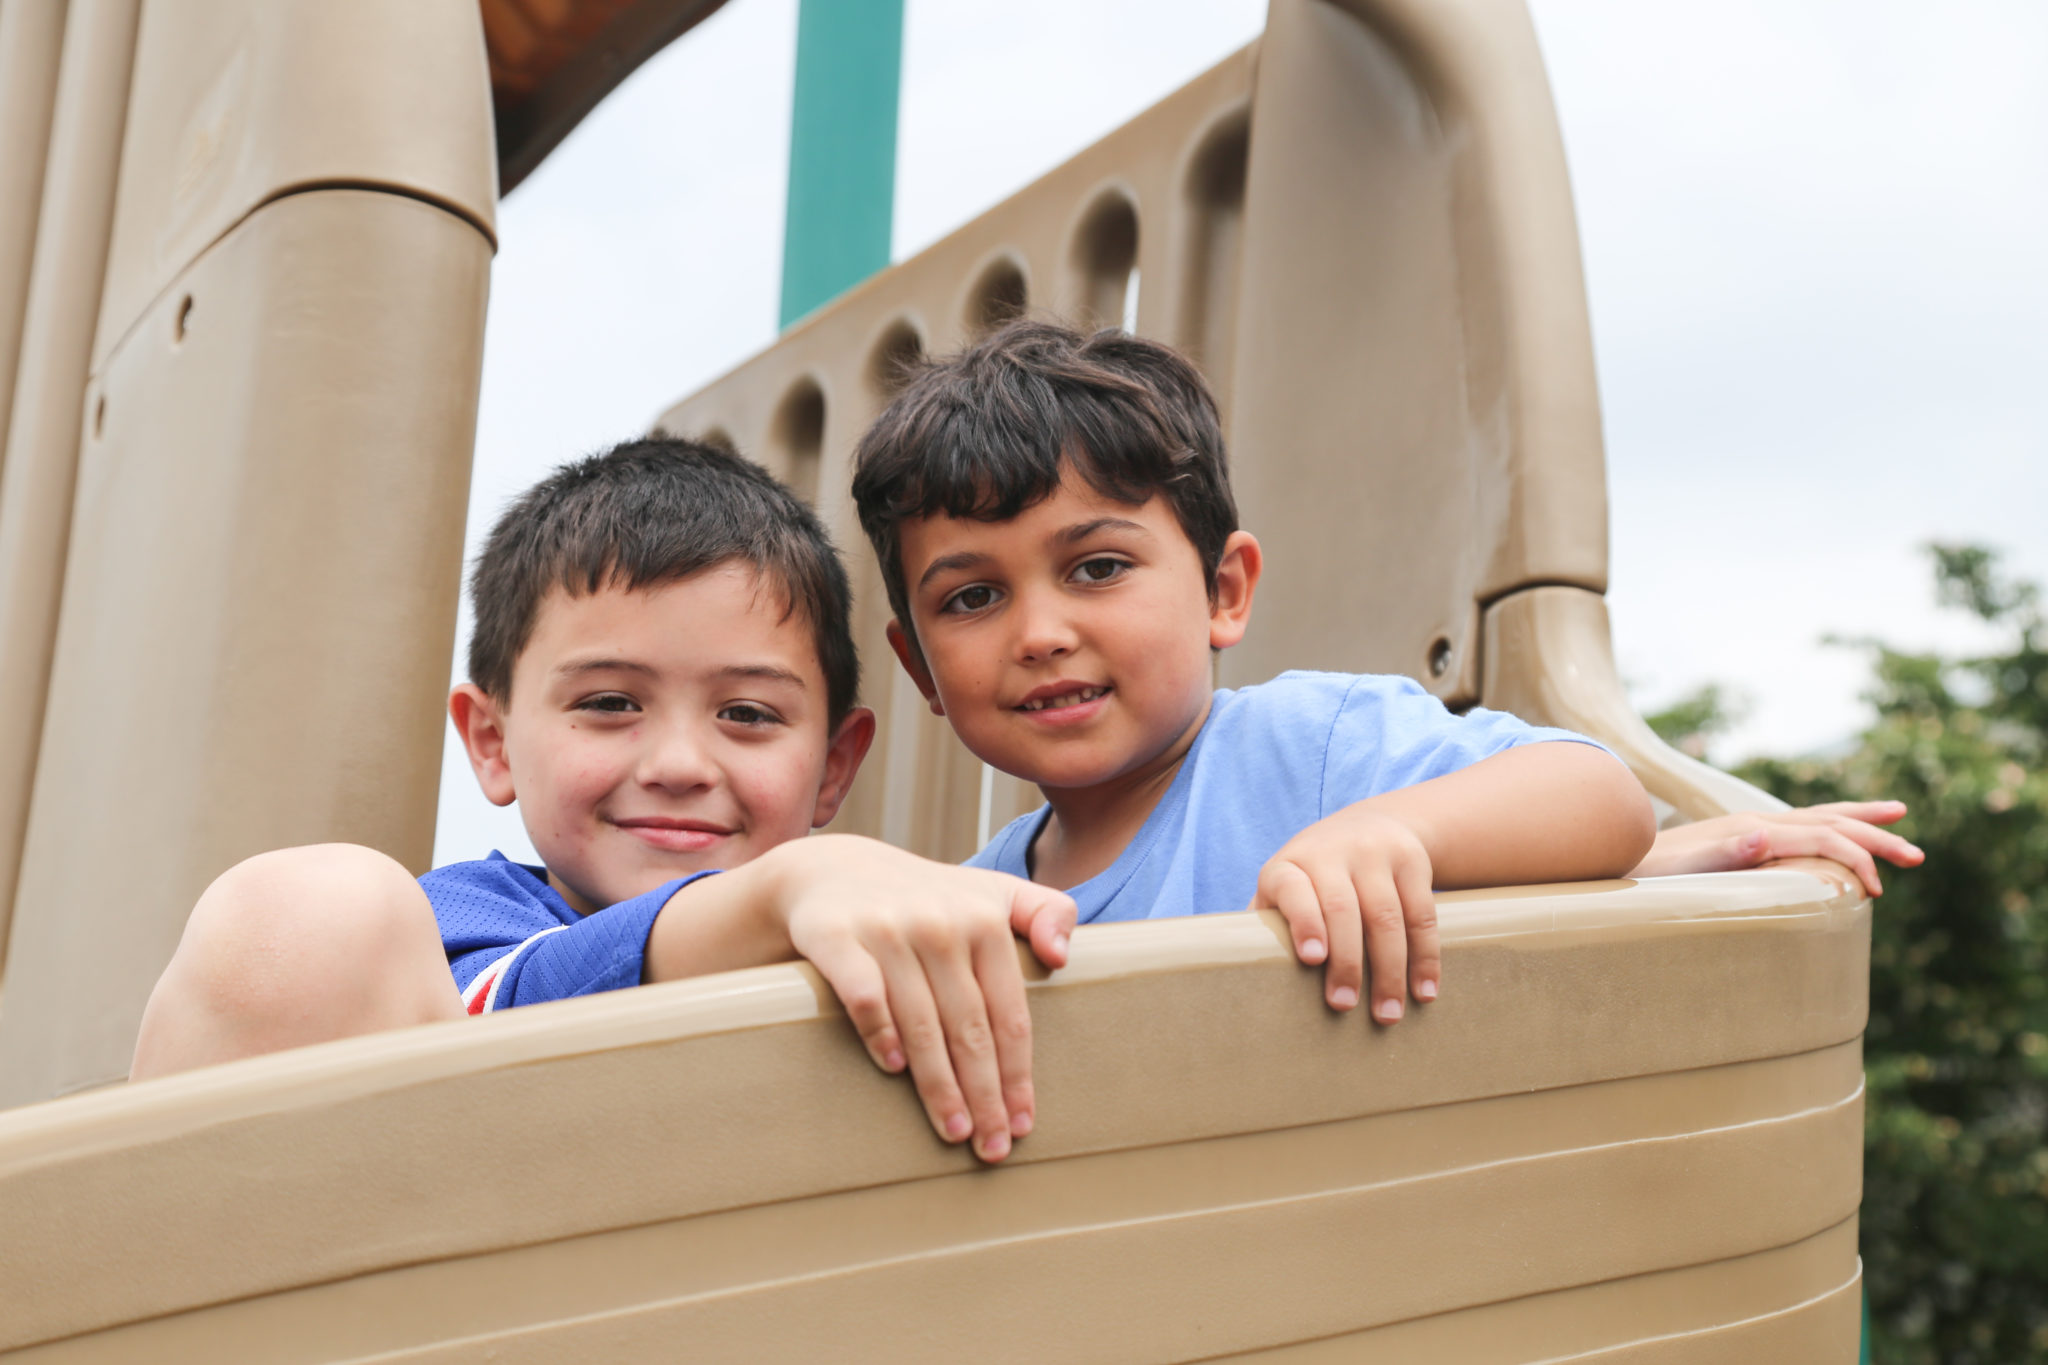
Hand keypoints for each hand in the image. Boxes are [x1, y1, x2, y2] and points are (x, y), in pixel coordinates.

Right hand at [766, 835, 1075, 1162]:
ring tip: (955, 1129)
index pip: (1009, 1012)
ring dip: (939, 1084)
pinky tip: (894, 1070)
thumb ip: (1041, 912)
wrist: (831, 871)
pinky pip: (865, 996)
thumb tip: (1064, 957)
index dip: (1018, 1073)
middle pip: (970, 1028)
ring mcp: (887, 929)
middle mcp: (939, 922)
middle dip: (985, 1095)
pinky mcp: (838, 937)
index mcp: (983, 918)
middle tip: (992, 1146)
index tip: (1023, 1121)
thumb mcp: (989, 891)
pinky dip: (881, 1033)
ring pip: (922, 1023)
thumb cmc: (923, 898)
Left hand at [1249, 808, 1438, 1022]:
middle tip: (1344, 1005)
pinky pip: (1422, 915)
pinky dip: (1425, 958)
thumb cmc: (1316, 876)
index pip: (1294, 889)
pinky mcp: (1412, 863)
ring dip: (1390, 971)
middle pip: (1343, 910)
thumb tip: (1238, 976)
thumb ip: (1269, 922)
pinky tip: (1424, 991)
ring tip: (1388, 1013)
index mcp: (1292, 864)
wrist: (1374, 825)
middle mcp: (1333, 853)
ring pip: (1388, 917)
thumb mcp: (1288, 885)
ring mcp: (1376, 855)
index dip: (1304, 922)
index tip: (1312, 959)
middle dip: (1346, 962)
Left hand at [1630, 801, 1922, 896]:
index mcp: (1752, 830)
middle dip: (1875, 836)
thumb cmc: (1649, 874)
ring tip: (1897, 819)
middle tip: (1917, 854)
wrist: (1617, 859)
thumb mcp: (1682, 870)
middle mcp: (1755, 823)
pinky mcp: (1741, 838)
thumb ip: (1721, 853)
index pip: (1821, 837)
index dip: (1855, 860)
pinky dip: (1830, 827)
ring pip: (1818, 817)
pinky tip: (1836, 837)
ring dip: (1859, 822)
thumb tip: (1762, 833)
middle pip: (1829, 821)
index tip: (1877, 892)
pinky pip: (1799, 828)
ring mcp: (1749, 828)